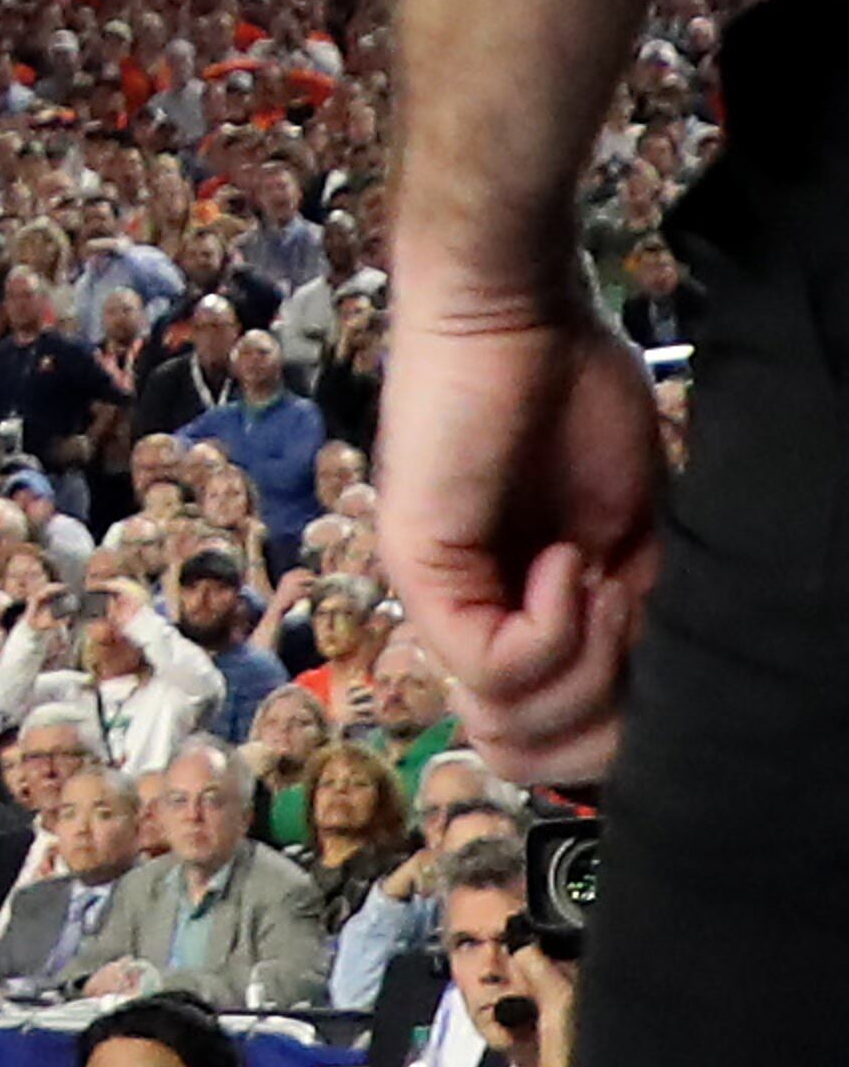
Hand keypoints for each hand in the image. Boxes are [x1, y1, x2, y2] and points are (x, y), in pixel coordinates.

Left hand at [375, 294, 664, 784]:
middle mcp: (460, 622)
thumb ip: (626, 623)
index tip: (647, 638)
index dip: (614, 721)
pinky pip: (495, 665)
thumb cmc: (572, 397)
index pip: (545, 742)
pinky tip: (566, 559)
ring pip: (506, 726)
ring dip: (585, 668)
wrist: (519, 311)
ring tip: (598, 582)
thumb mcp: (629, 535)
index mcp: (508, 616)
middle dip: (603, 713)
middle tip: (626, 616)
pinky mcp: (419, 570)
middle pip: (524, 755)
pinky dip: (556, 625)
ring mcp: (432, 600)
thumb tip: (640, 706)